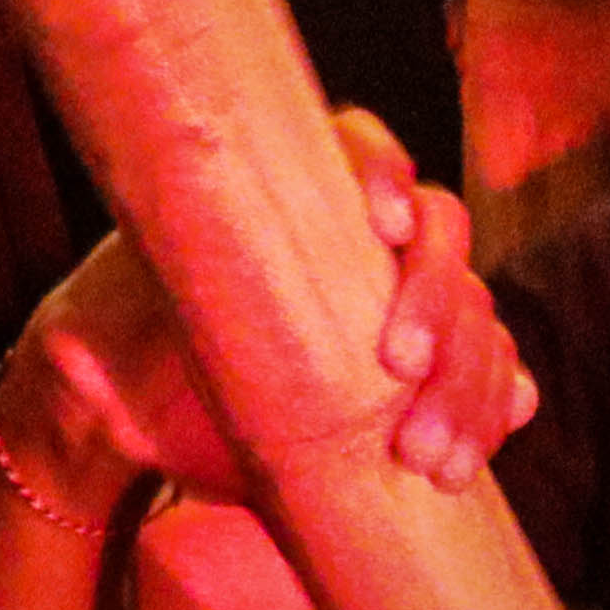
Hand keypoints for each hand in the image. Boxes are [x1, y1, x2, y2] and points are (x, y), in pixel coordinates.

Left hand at [20, 109, 522, 506]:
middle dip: (437, 306)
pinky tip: (489, 440)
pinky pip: (495, 376)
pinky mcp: (423, 378)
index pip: (362, 150)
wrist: (131, 409)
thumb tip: (115, 328)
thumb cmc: (124, 337)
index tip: (379, 224)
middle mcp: (367, 242)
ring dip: (473, 382)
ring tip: (430, 459)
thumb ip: (124, 298)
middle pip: (442, 240)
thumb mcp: (111, 302)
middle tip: (402, 371)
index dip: (383, 174)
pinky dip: (499, 406)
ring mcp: (405, 308)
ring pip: (477, 316)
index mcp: (299, 195)